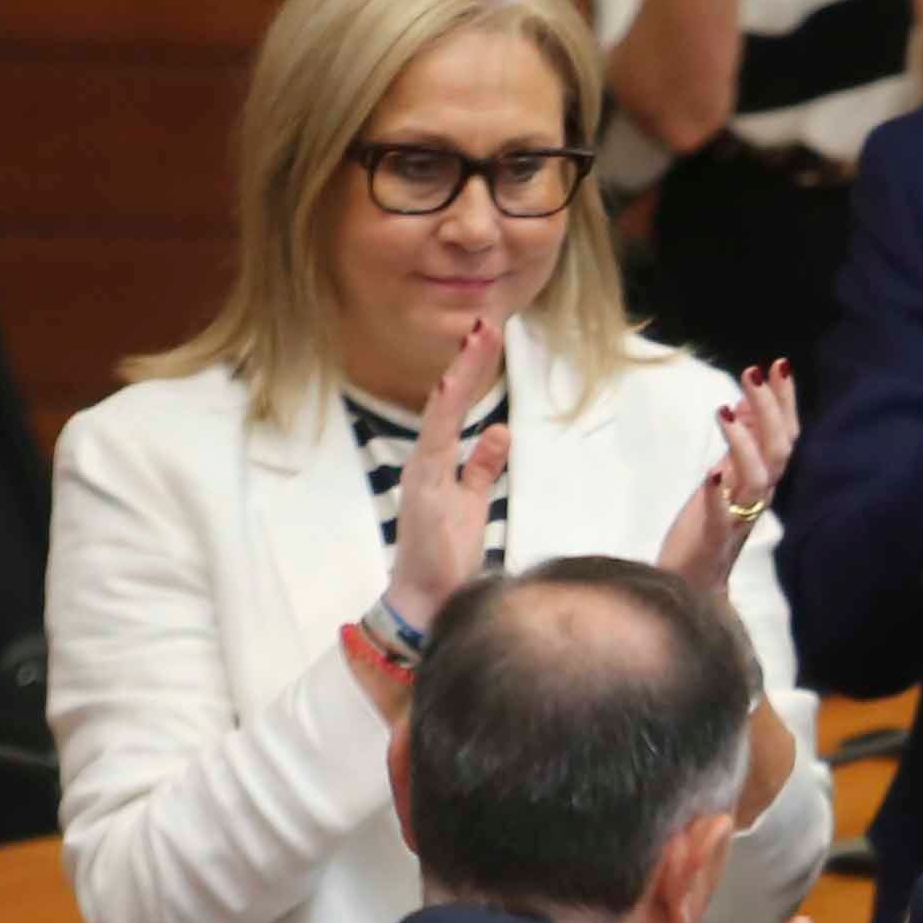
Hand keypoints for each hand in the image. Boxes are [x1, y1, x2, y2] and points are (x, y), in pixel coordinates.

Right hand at [383, 310, 510, 624]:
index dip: (472, 372)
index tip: (489, 337)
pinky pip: (435, 443)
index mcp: (439, 461)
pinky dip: (444, 412)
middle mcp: (426, 460)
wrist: (427, 600)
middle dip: (470, 361)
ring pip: (442, 411)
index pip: (457, 406)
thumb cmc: (447, 555)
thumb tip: (498, 431)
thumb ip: (482, 467)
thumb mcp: (472, 502)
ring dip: (462, 374)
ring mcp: (423, 471)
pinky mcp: (424, 488)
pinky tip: (453, 384)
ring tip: (480, 337)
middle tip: (488, 322)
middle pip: (449, 399)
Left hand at [655, 360, 800, 594]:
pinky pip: (722, 517)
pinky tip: (710, 475)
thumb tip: (745, 401)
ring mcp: (738, 517)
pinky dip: (718, 496)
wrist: (692, 581)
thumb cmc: (707, 527)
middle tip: (752, 374)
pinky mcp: (713, 538)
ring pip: (757, 479)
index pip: (785, 434)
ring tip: (726, 411)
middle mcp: (758, 496)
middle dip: (768, 410)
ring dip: (744, 444)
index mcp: (762, 479)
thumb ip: (739, 444)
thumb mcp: (724, 475)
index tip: (779, 364)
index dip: (784, 401)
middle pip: (778, 450)